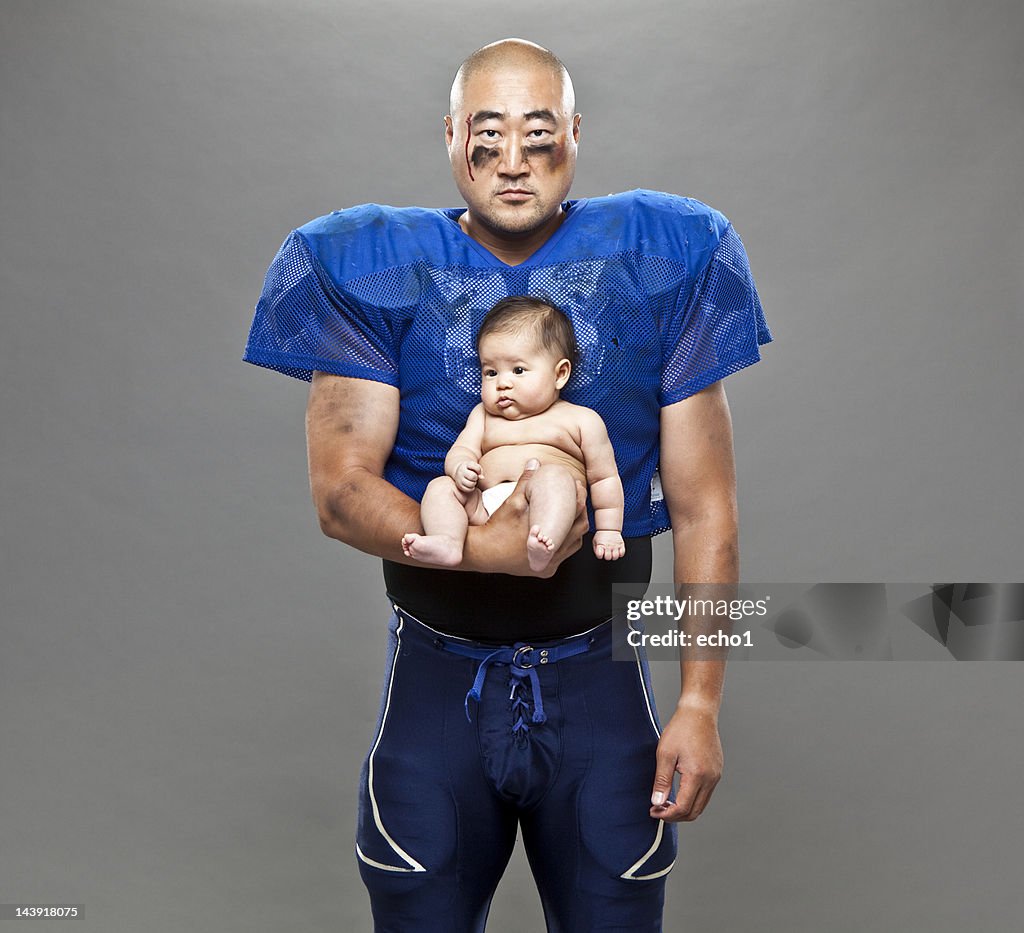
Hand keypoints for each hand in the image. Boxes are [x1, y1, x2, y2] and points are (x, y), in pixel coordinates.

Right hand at [453, 460, 482, 492]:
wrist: (459, 472)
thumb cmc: (469, 469)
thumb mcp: (475, 466)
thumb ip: (480, 470)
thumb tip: (482, 478)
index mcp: (466, 465)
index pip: (476, 468)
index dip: (479, 470)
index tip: (477, 471)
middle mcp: (461, 471)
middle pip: (473, 476)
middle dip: (476, 477)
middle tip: (474, 477)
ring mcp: (459, 479)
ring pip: (471, 484)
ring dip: (474, 483)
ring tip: (472, 481)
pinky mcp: (460, 486)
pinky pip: (469, 489)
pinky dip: (472, 488)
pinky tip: (470, 485)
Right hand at [462, 459, 587, 576]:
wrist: (483, 553)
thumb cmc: (497, 529)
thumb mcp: (512, 502)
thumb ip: (526, 482)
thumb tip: (535, 462)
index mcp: (548, 538)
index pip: (576, 515)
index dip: (580, 498)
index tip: (577, 486)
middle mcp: (552, 556)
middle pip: (579, 530)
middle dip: (580, 512)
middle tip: (577, 496)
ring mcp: (550, 565)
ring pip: (574, 544)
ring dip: (574, 528)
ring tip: (571, 512)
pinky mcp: (545, 570)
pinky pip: (563, 554)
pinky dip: (565, 541)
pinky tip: (560, 530)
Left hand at [592, 530, 624, 559]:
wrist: (609, 528)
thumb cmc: (602, 535)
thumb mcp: (595, 541)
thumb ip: (595, 549)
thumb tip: (598, 555)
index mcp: (601, 545)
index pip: (599, 555)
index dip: (600, 556)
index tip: (600, 553)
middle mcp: (608, 546)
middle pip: (608, 557)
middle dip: (607, 556)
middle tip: (606, 553)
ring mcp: (615, 546)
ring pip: (615, 557)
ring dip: (613, 556)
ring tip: (612, 553)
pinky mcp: (621, 545)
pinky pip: (622, 553)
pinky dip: (620, 554)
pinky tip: (617, 552)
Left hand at [649, 702, 722, 821]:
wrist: (699, 713)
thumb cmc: (681, 729)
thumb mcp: (665, 754)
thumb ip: (661, 781)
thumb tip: (657, 802)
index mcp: (697, 775)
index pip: (683, 808)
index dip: (667, 814)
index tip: (653, 811)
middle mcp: (710, 779)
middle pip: (695, 812)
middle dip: (675, 816)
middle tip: (658, 809)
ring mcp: (716, 776)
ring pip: (701, 805)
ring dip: (684, 809)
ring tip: (666, 802)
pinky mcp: (717, 771)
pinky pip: (706, 794)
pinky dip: (692, 799)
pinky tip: (678, 792)